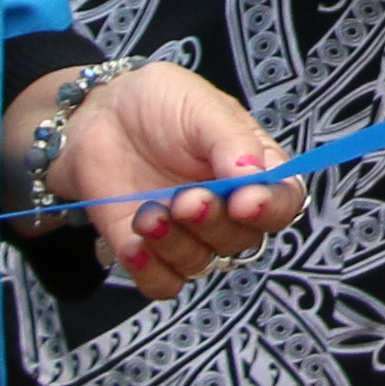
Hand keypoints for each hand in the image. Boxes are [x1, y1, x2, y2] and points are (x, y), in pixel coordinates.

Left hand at [44, 64, 297, 292]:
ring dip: (175, 243)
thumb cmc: (159, 102)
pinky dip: (151, 270)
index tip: (244, 201)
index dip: (269, 209)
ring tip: (148, 212)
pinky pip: (163, 282)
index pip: (283, 203)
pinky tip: (135, 244)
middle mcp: (227, 208)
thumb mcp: (201, 107)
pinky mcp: (151, 250)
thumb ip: (232, 141)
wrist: (100, 112)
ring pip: (201, 264)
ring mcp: (189, 232)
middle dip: (213, 223)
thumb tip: (256, 175)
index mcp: (254, 170)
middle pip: (242, 240)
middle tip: (186, 197)